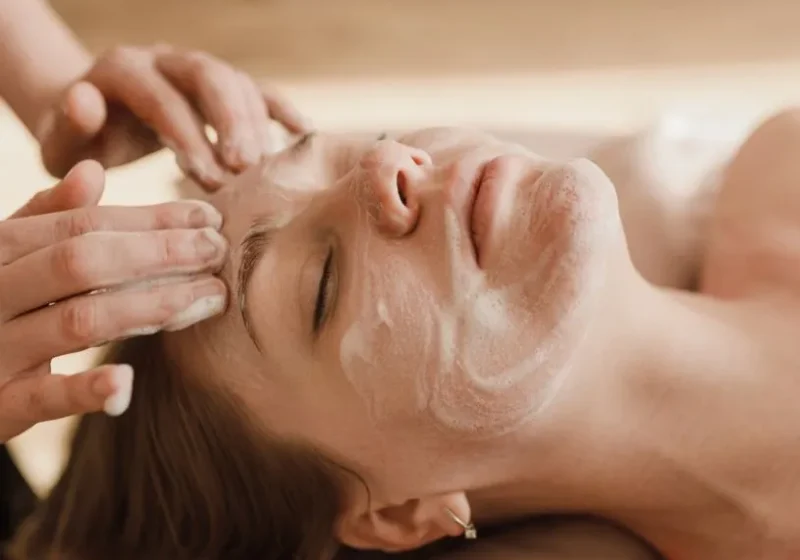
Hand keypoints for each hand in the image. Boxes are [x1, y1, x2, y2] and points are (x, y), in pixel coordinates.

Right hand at [0, 160, 228, 441]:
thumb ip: (46, 218)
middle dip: (159, 252)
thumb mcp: (7, 256)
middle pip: (83, 262)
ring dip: (151, 306)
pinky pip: (42, 397)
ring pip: (77, 320)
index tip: (209, 217)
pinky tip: (126, 382)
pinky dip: (85, 389)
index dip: (151, 219)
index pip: (83, 225)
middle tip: (219, 250)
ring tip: (211, 297)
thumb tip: (93, 170)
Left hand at [36, 44, 310, 190]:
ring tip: (268, 168)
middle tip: (247, 166)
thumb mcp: (62, 141)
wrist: (99, 121)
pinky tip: (304, 135)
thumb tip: (88, 101)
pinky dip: (282, 110)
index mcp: (123, 69)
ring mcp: (197, 70)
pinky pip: (258, 90)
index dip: (187, 135)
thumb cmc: (83, 142)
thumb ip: (68, 125)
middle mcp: (165, 59)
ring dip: (256, 123)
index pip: (162, 97)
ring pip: (237, 82)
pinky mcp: (221, 87)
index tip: (207, 177)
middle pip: (208, 76)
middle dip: (231, 121)